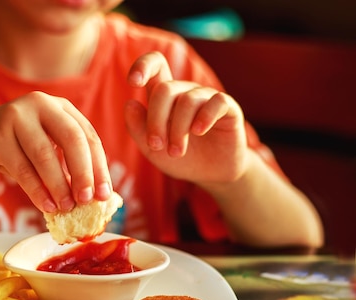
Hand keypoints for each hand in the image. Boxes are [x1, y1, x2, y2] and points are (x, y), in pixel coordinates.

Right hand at [0, 91, 111, 211]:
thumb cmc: (15, 147)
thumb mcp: (45, 148)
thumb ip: (68, 164)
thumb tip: (96, 197)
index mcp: (60, 107)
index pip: (88, 136)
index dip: (99, 167)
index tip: (105, 195)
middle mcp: (40, 104)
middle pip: (72, 140)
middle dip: (83, 173)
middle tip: (88, 201)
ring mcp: (17, 116)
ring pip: (45, 155)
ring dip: (59, 185)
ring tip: (66, 208)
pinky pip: (22, 168)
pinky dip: (36, 190)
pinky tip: (46, 206)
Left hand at [124, 52, 249, 185]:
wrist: (210, 174)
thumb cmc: (179, 157)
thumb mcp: (152, 148)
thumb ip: (137, 128)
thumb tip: (130, 104)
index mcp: (164, 97)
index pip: (155, 65)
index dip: (143, 66)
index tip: (133, 82)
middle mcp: (185, 92)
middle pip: (165, 89)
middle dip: (156, 120)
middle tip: (157, 145)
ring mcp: (207, 98)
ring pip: (187, 100)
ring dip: (177, 129)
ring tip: (176, 152)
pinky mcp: (228, 108)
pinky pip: (216, 102)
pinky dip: (205, 117)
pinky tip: (198, 132)